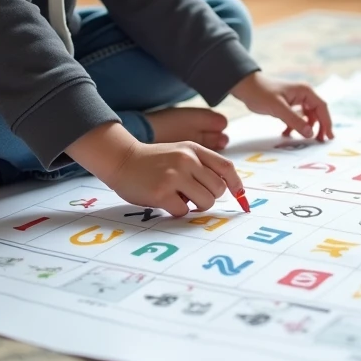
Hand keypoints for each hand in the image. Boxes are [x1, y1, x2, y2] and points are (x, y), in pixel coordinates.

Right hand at [106, 140, 243, 216]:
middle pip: (218, 189)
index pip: (226, 167)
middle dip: (210, 197)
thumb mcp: (180, 152)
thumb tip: (227, 188)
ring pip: (206, 202)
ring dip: (196, 206)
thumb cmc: (153, 161)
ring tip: (181, 198)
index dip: (236, 184)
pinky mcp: (161, 192)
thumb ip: (201, 164)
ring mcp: (174, 176)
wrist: (121, 160)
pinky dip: (177, 211)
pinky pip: (183, 211)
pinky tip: (166, 201)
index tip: (239, 195)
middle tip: (194, 196)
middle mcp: (186, 160)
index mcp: (193, 149)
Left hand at [231, 72, 333, 141]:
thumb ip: (295, 120)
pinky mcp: (288, 106)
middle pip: (317, 113)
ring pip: (307, 117)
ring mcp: (296, 100)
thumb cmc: (261, 93)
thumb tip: (310, 133)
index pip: (322, 107)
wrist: (245, 87)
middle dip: (318, 127)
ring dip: (305, 128)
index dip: (327, 122)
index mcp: (305, 91)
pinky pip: (297, 118)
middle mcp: (303, 95)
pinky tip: (286, 133)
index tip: (328, 137)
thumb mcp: (278, 108)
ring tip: (302, 140)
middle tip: (319, 141)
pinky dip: (294, 127)